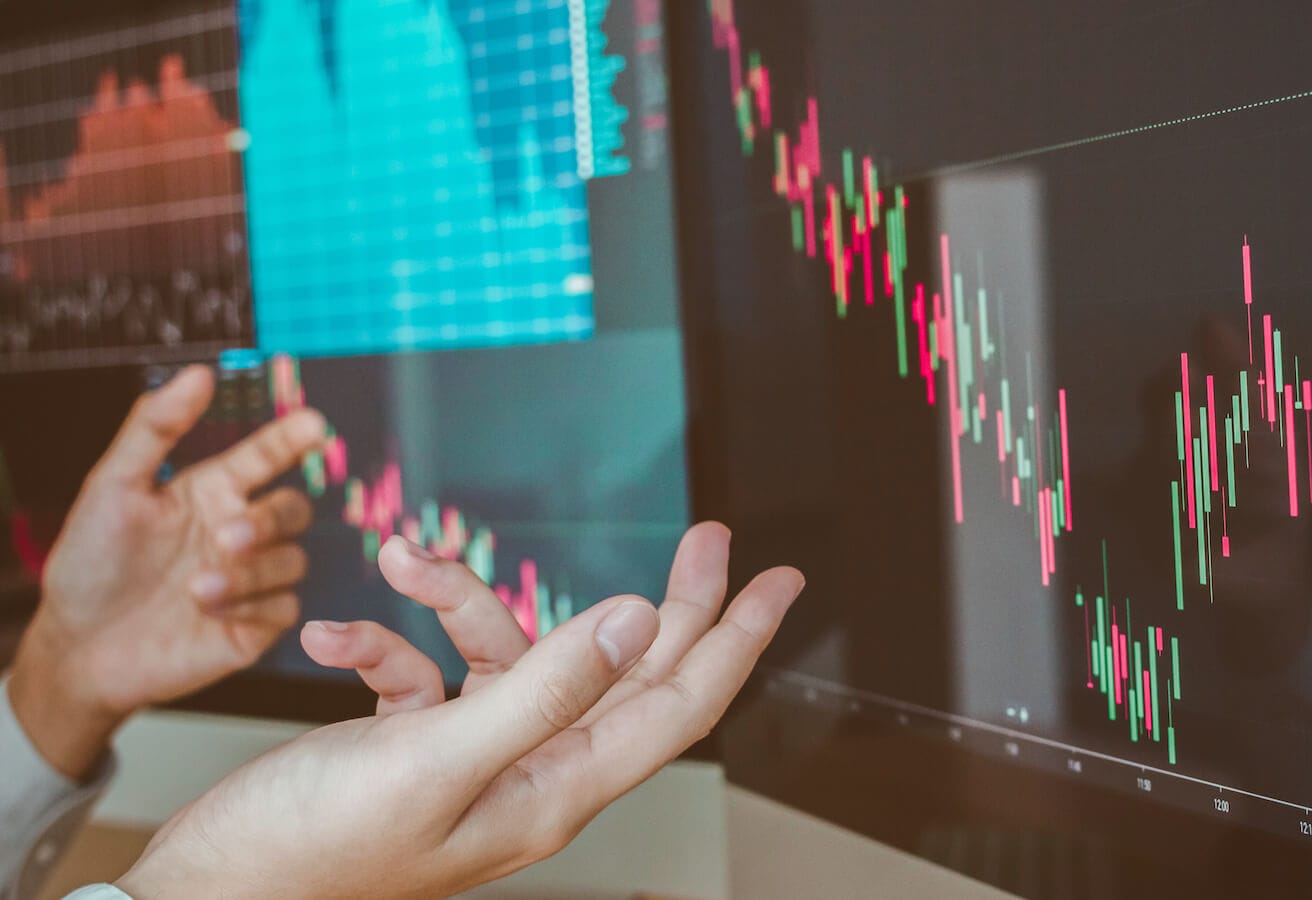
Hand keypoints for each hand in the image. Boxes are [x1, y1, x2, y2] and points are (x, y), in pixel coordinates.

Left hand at [8, 366, 326, 777]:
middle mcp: (238, 531)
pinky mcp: (254, 626)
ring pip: (293, 560)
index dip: (290, 438)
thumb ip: (156, 427)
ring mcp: (251, 579)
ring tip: (196, 585)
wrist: (78, 648)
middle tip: (227, 534)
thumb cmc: (90, 565)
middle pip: (294, 509)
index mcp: (212, 492)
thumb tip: (199, 373)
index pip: (266, 456)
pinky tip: (209, 608)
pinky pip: (285, 608)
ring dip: (252, 570)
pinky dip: (253, 605)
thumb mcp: (111, 486)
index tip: (313, 425)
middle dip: (270, 518)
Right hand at [117, 524, 801, 898]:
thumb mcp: (435, 761)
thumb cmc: (307, 854)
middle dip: (662, 600)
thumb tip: (638, 623)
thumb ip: (542, 690)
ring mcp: (471, 757)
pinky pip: (426, 669)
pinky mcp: (414, 743)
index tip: (777, 584)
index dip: (734, 641)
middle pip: (625, 670)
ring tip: (404, 563)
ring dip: (457, 600)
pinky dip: (387, 640)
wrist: (201, 891)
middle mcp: (525, 771)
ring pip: (506, 651)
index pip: (676, 706)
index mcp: (553, 788)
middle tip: (709, 537)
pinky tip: (339, 635)